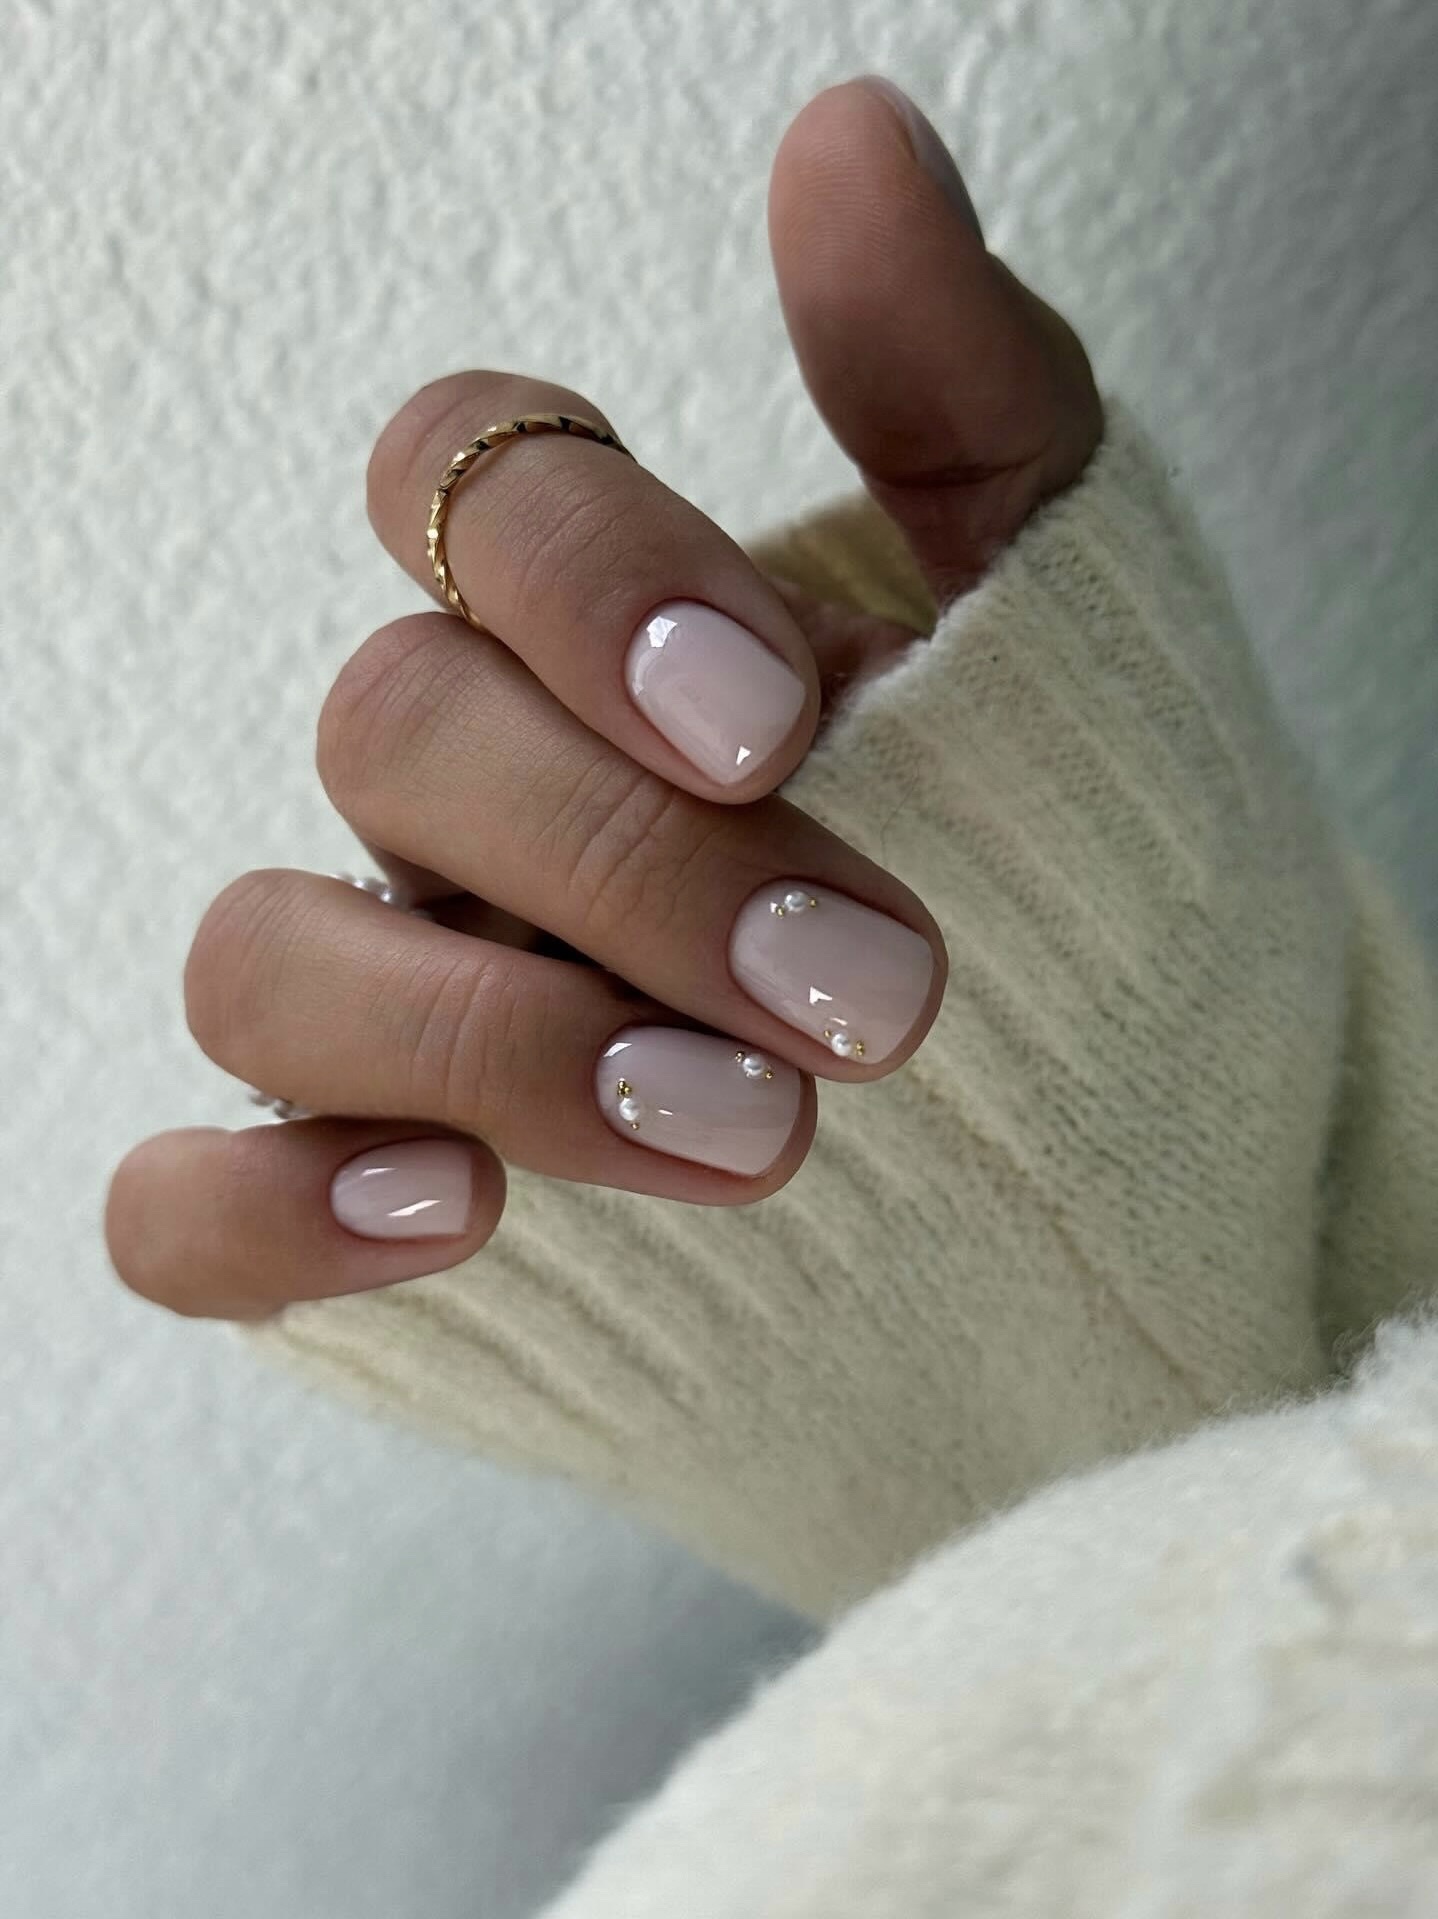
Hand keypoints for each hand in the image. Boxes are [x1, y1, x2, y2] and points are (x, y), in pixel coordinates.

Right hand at [107, 78, 1099, 1319]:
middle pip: (391, 735)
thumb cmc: (1049, 866)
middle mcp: (456, 804)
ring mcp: (390, 1002)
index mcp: (585, 633)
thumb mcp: (1054, 614)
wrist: (1082, 1148)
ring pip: (266, 964)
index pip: (466, 487)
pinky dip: (273, 1214)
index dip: (582, 575)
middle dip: (622, 861)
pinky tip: (454, 1221)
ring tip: (749, 1136)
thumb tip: (854, 137)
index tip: (783, 719)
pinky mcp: (354, 1209)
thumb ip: (951, 390)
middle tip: (870, 992)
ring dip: (487, 1040)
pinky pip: (186, 1207)